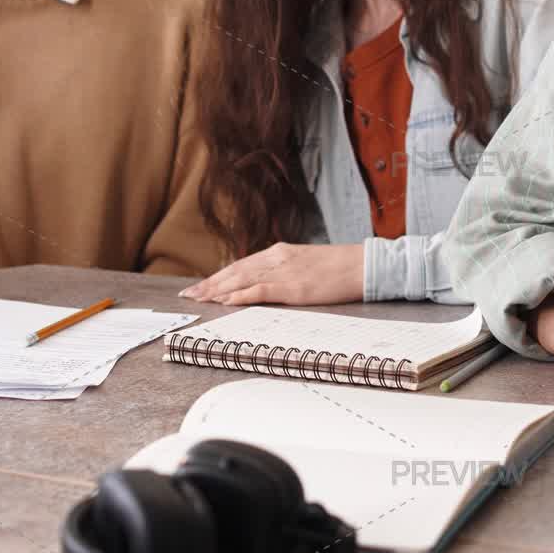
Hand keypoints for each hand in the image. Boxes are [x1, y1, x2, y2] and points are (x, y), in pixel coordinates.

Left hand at [179, 242, 364, 305]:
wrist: (363, 265)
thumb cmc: (338, 267)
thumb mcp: (306, 264)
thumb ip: (285, 270)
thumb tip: (266, 283)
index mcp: (279, 252)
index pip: (241, 264)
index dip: (218, 275)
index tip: (201, 285)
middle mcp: (277, 258)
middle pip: (235, 271)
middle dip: (210, 283)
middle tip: (190, 295)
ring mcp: (284, 272)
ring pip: (242, 279)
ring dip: (218, 290)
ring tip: (200, 299)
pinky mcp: (293, 286)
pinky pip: (260, 290)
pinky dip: (240, 295)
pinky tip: (226, 300)